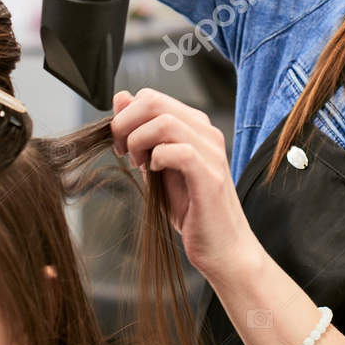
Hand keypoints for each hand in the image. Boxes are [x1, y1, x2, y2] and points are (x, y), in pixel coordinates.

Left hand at [110, 88, 260, 283]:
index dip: (125, 116)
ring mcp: (211, 153)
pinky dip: (158, 159)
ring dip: (139, 141)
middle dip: (125, 125)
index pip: (151, 97)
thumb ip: (142, 136)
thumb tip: (120, 100)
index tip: (120, 144)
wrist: (224, 247)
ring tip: (138, 164)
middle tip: (122, 152)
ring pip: (165, 122)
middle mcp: (206, 133)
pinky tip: (155, 172)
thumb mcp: (158, 167)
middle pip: (154, 102)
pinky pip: (179, 151)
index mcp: (194, 127)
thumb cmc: (192, 210)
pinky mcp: (210, 176)